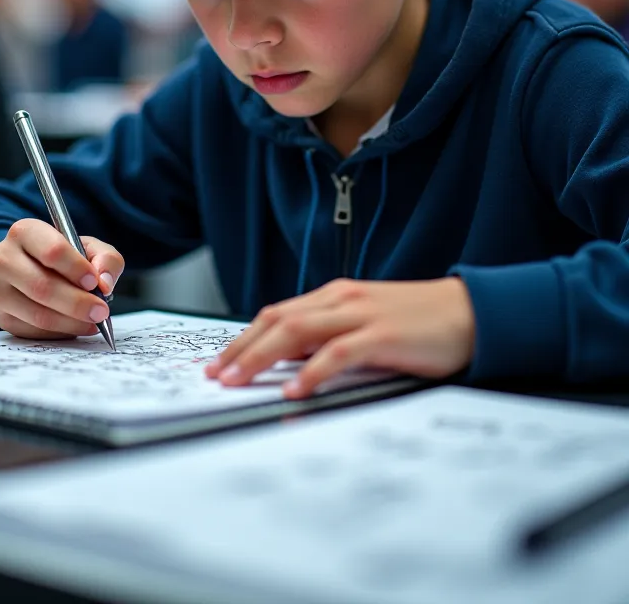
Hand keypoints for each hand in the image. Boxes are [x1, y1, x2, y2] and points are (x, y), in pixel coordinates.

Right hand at [0, 218, 124, 338]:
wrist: (26, 268)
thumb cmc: (61, 257)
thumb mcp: (88, 247)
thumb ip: (105, 259)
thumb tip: (105, 283)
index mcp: (25, 232)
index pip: (52, 251)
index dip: (76, 269)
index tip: (95, 282)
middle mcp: (2, 258)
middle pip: (42, 286)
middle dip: (77, 302)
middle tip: (101, 311)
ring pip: (37, 314)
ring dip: (71, 322)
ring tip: (93, 321)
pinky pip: (32, 330)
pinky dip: (59, 332)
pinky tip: (76, 326)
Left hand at [206, 277, 474, 397]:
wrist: (470, 313)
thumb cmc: (419, 322)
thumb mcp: (366, 325)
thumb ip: (331, 337)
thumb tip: (291, 363)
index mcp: (335, 296)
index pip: (278, 314)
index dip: (245, 338)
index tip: (220, 362)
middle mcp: (342, 299)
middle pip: (279, 320)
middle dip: (242, 348)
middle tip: (216, 375)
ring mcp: (361, 314)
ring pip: (298, 331)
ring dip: (262, 357)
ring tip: (238, 381)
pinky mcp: (383, 335)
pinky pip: (338, 352)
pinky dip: (311, 371)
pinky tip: (293, 389)